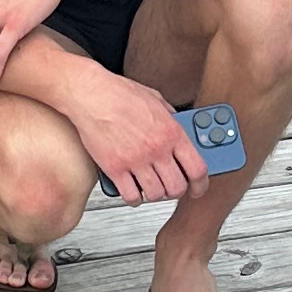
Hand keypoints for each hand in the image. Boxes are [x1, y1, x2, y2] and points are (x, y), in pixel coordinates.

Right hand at [65, 68, 205, 207]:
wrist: (90, 94)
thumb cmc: (119, 93)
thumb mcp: (156, 100)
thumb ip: (171, 119)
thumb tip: (179, 133)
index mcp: (172, 132)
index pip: (197, 169)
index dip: (200, 184)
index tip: (197, 188)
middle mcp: (156, 149)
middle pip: (177, 187)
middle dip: (176, 191)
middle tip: (172, 188)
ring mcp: (135, 160)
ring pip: (155, 195)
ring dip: (155, 194)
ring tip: (151, 187)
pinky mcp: (114, 169)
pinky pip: (130, 195)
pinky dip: (134, 198)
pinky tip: (133, 191)